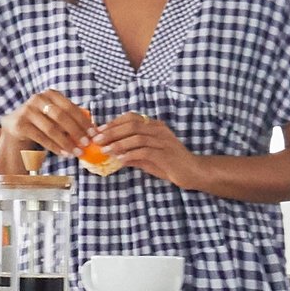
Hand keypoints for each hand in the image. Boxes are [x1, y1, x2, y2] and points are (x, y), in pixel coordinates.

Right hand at [5, 90, 94, 157]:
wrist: (14, 126)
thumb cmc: (41, 122)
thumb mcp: (54, 116)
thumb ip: (70, 119)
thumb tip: (92, 131)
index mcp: (51, 94)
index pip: (70, 107)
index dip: (83, 121)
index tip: (93, 133)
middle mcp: (38, 98)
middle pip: (61, 116)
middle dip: (76, 131)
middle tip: (86, 144)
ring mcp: (27, 111)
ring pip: (51, 128)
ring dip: (66, 142)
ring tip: (76, 152)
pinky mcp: (20, 124)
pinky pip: (41, 138)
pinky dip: (54, 147)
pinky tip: (63, 153)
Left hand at [87, 112, 202, 188]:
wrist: (192, 172)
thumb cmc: (170, 164)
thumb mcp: (147, 158)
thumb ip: (132, 154)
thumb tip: (113, 154)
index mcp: (154, 127)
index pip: (131, 118)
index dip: (113, 123)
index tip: (98, 131)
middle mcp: (158, 130)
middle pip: (131, 125)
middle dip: (111, 132)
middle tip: (96, 139)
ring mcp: (163, 141)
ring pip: (137, 136)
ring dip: (118, 143)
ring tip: (104, 150)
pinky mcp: (165, 154)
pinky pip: (144, 151)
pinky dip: (130, 155)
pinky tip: (119, 160)